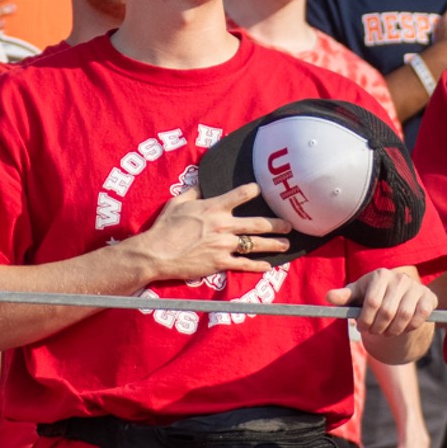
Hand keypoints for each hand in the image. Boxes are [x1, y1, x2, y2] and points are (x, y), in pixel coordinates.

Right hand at [127, 184, 291, 281]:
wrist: (157, 253)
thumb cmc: (164, 227)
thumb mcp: (177, 202)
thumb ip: (194, 191)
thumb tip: (202, 181)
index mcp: (214, 207)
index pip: (241, 194)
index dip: (254, 190)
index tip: (261, 190)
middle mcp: (223, 225)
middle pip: (257, 223)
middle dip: (276, 223)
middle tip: (289, 224)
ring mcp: (224, 245)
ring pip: (256, 244)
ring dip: (273, 244)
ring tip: (286, 244)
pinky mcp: (220, 262)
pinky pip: (244, 264)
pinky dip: (258, 266)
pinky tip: (268, 265)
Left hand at [328, 268, 435, 337]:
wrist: (400, 298)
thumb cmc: (372, 296)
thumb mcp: (357, 296)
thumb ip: (344, 297)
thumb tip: (329, 297)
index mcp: (380, 275)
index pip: (371, 302)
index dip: (365, 320)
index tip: (362, 328)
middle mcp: (399, 278)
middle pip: (387, 311)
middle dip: (378, 328)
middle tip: (375, 332)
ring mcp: (416, 286)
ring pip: (404, 316)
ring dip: (393, 330)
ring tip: (387, 332)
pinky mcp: (429, 297)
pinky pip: (420, 317)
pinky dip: (410, 328)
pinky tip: (403, 328)